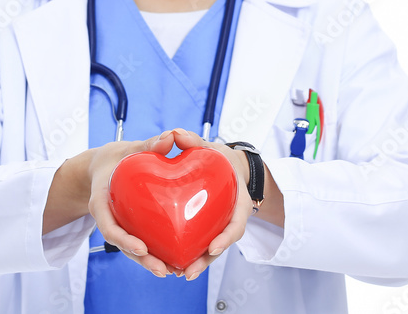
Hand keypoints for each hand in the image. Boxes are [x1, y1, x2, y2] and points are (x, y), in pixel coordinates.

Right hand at [85, 130, 182, 276]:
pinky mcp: (131, 227)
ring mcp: (120, 224)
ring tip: (171, 271)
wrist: (105, 165)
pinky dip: (155, 253)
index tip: (141, 248)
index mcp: (102, 202)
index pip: (109, 226)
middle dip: (141, 259)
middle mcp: (109, 218)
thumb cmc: (117, 157)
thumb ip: (149, 144)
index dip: (124, 240)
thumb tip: (171, 137)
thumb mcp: (129, 148)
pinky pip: (142, 242)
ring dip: (150, 262)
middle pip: (123, 245)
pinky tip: (174, 261)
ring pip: (133, 249)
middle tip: (161, 269)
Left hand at [163, 128, 253, 281]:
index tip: (213, 248)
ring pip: (209, 249)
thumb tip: (174, 134)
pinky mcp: (205, 227)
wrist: (225, 164)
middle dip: (206, 260)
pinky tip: (170, 263)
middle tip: (188, 271)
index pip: (236, 224)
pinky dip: (188, 254)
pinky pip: (198, 242)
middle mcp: (230, 217)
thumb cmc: (218, 156)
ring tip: (179, 273)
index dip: (226, 238)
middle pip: (221, 244)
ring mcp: (218, 224)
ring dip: (196, 263)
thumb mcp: (209, 146)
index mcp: (237, 202)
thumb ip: (193, 140)